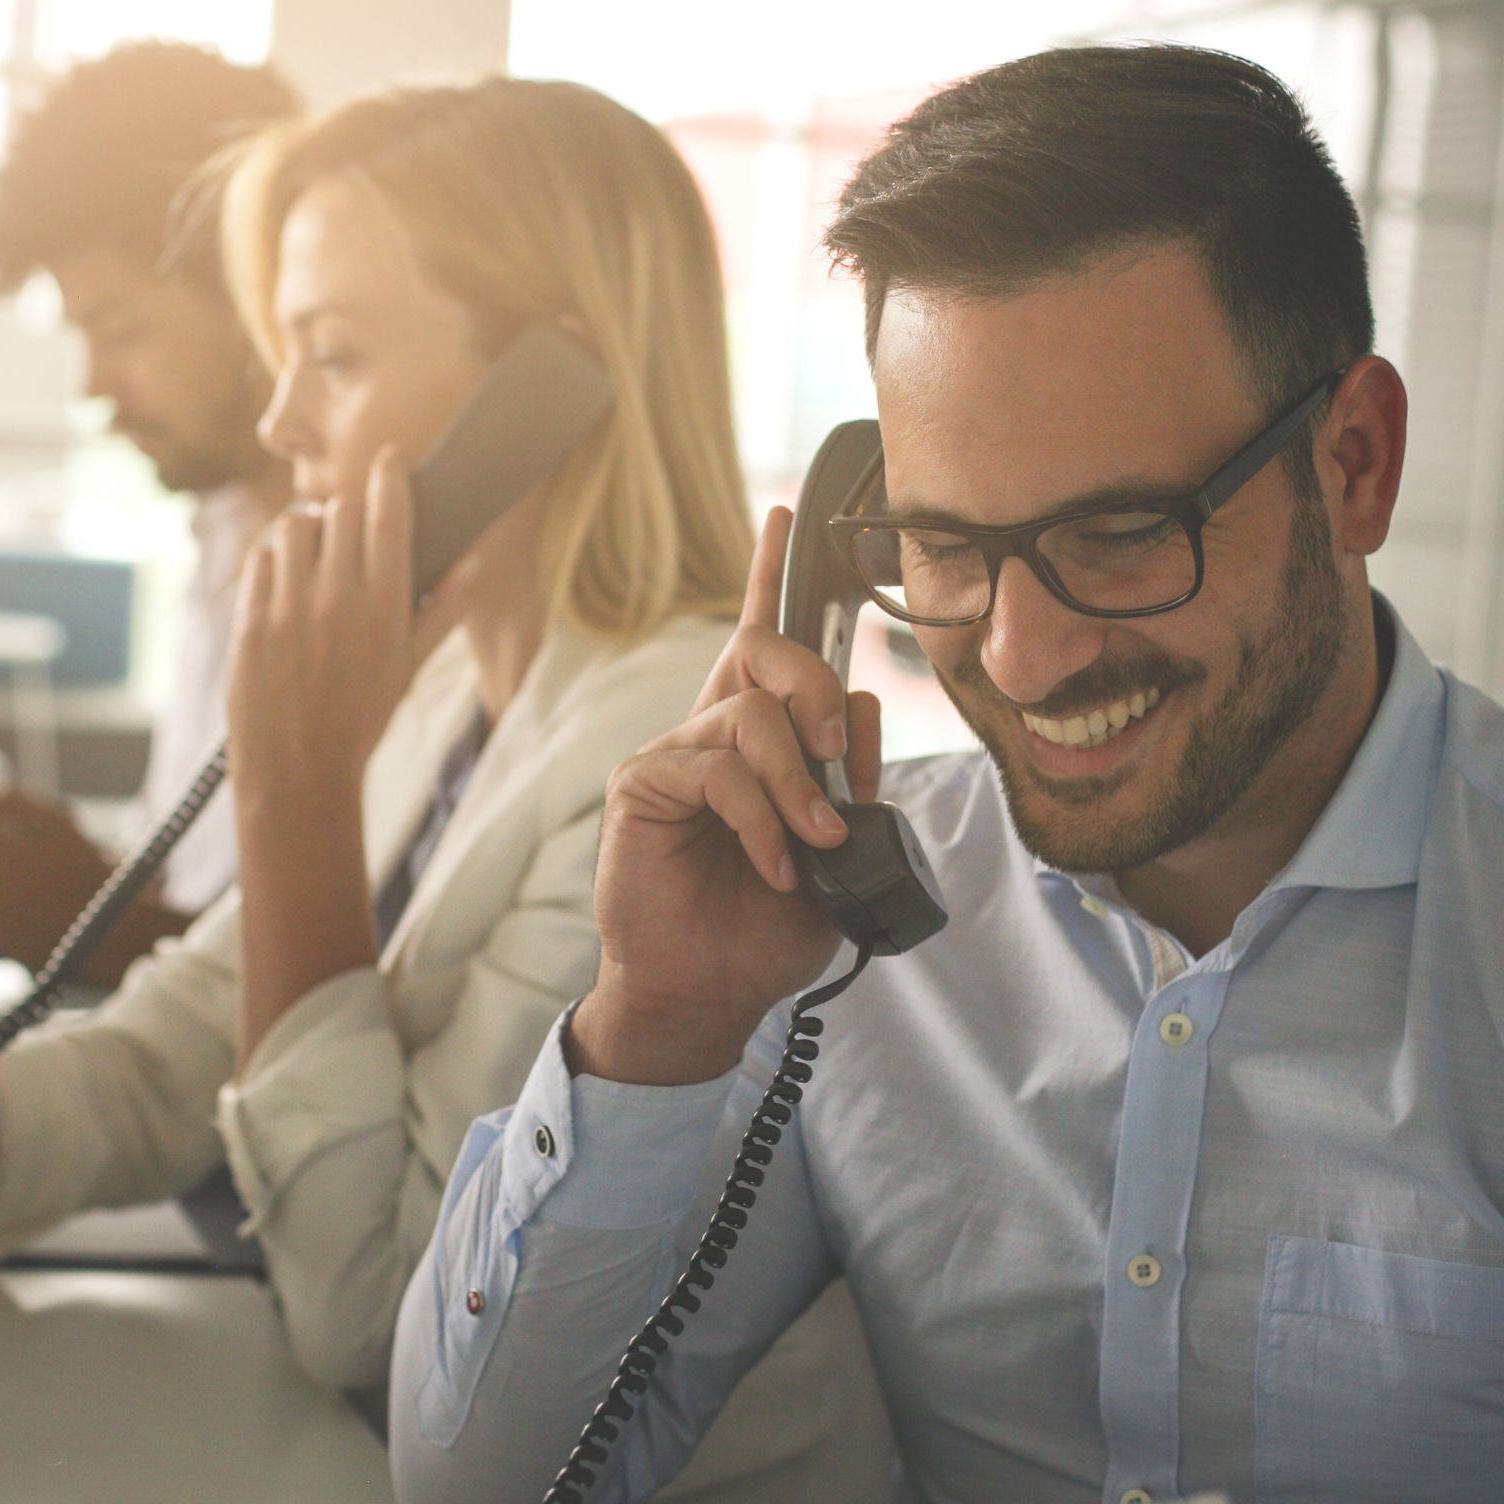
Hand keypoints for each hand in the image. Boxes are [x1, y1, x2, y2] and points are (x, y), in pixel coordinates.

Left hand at [228, 451, 457, 817]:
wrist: (299, 771)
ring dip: (307, 529)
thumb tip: (471, 566)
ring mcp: (288, 609)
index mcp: (384, 608)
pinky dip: (273, 557)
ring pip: (294, 526)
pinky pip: (260, 558)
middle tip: (350, 527)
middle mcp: (337, 600)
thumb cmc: (360, 722)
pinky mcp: (250, 621)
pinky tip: (285, 578)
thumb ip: (441, 614)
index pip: (388, 512)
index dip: (389, 476)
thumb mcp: (409, 670)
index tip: (389, 463)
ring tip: (314, 553)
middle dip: (348, 509)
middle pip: (340, 509)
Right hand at [568, 507, 881, 1087]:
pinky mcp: (643, 784)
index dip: (770, 574)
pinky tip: (777, 863)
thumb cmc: (766, 927)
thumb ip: (852, 784)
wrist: (710, 991)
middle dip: (817, 689)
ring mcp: (674, 754)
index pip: (761, 639)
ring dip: (800, 786)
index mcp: (756, 739)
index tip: (784, 512)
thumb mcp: (839, 853)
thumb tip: (861, 719)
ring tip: (813, 843)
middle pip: (765, 650)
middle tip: (839, 756)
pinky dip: (762, 819)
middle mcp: (711, 732)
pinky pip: (717, 769)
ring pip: (751, 717)